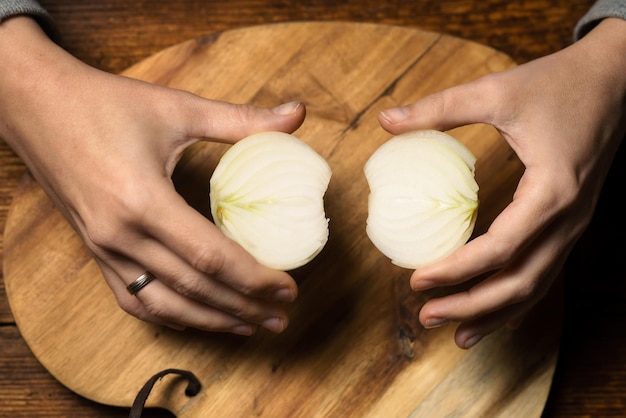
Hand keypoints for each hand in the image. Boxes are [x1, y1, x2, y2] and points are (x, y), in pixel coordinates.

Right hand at [0, 17, 304, 334]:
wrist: (35, 106)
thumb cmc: (104, 104)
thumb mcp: (177, 107)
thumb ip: (240, 119)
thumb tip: (297, 114)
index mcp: (143, 200)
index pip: (210, 257)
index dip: (254, 278)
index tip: (288, 289)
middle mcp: (120, 235)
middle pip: (193, 288)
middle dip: (242, 308)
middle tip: (281, 318)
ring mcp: (103, 249)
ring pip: (163, 304)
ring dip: (209, 321)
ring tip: (248, 328)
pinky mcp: (94, 251)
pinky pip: (133, 298)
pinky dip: (169, 315)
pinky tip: (196, 318)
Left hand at [378, 18, 625, 348]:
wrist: (616, 79)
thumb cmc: (558, 84)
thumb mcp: (496, 91)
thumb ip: (439, 108)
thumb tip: (385, 120)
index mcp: (551, 190)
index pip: (500, 248)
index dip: (455, 270)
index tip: (415, 280)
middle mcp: (568, 219)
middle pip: (520, 282)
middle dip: (471, 306)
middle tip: (424, 316)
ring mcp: (573, 226)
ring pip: (535, 286)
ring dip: (493, 313)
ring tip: (454, 334)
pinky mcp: (569, 224)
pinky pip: (542, 272)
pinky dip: (513, 298)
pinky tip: (487, 313)